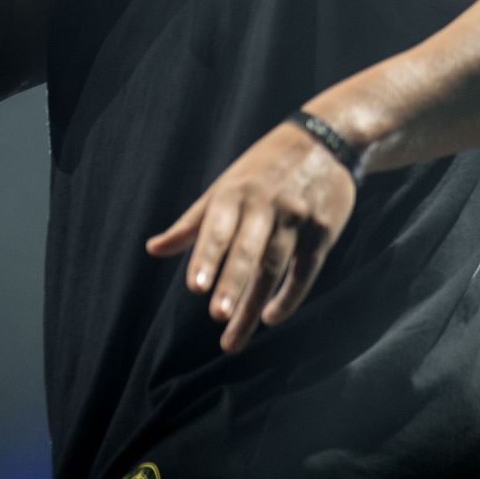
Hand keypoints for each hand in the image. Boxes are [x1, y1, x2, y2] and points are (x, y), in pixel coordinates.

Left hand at [144, 120, 356, 353]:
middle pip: (249, 250)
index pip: (218, 228)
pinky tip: (270, 317)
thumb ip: (192, 222)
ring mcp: (297, 219)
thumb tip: (153, 249)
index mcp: (236, 191)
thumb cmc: (263, 169)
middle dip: (233, 282)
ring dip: (253, 304)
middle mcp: (266, 205)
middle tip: (218, 316)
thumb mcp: (226, 185)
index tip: (194, 287)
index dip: (207, 257)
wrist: (326, 140)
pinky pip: (304, 271)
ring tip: (233, 338)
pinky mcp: (322, 232)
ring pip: (274, 268)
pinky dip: (288, 298)